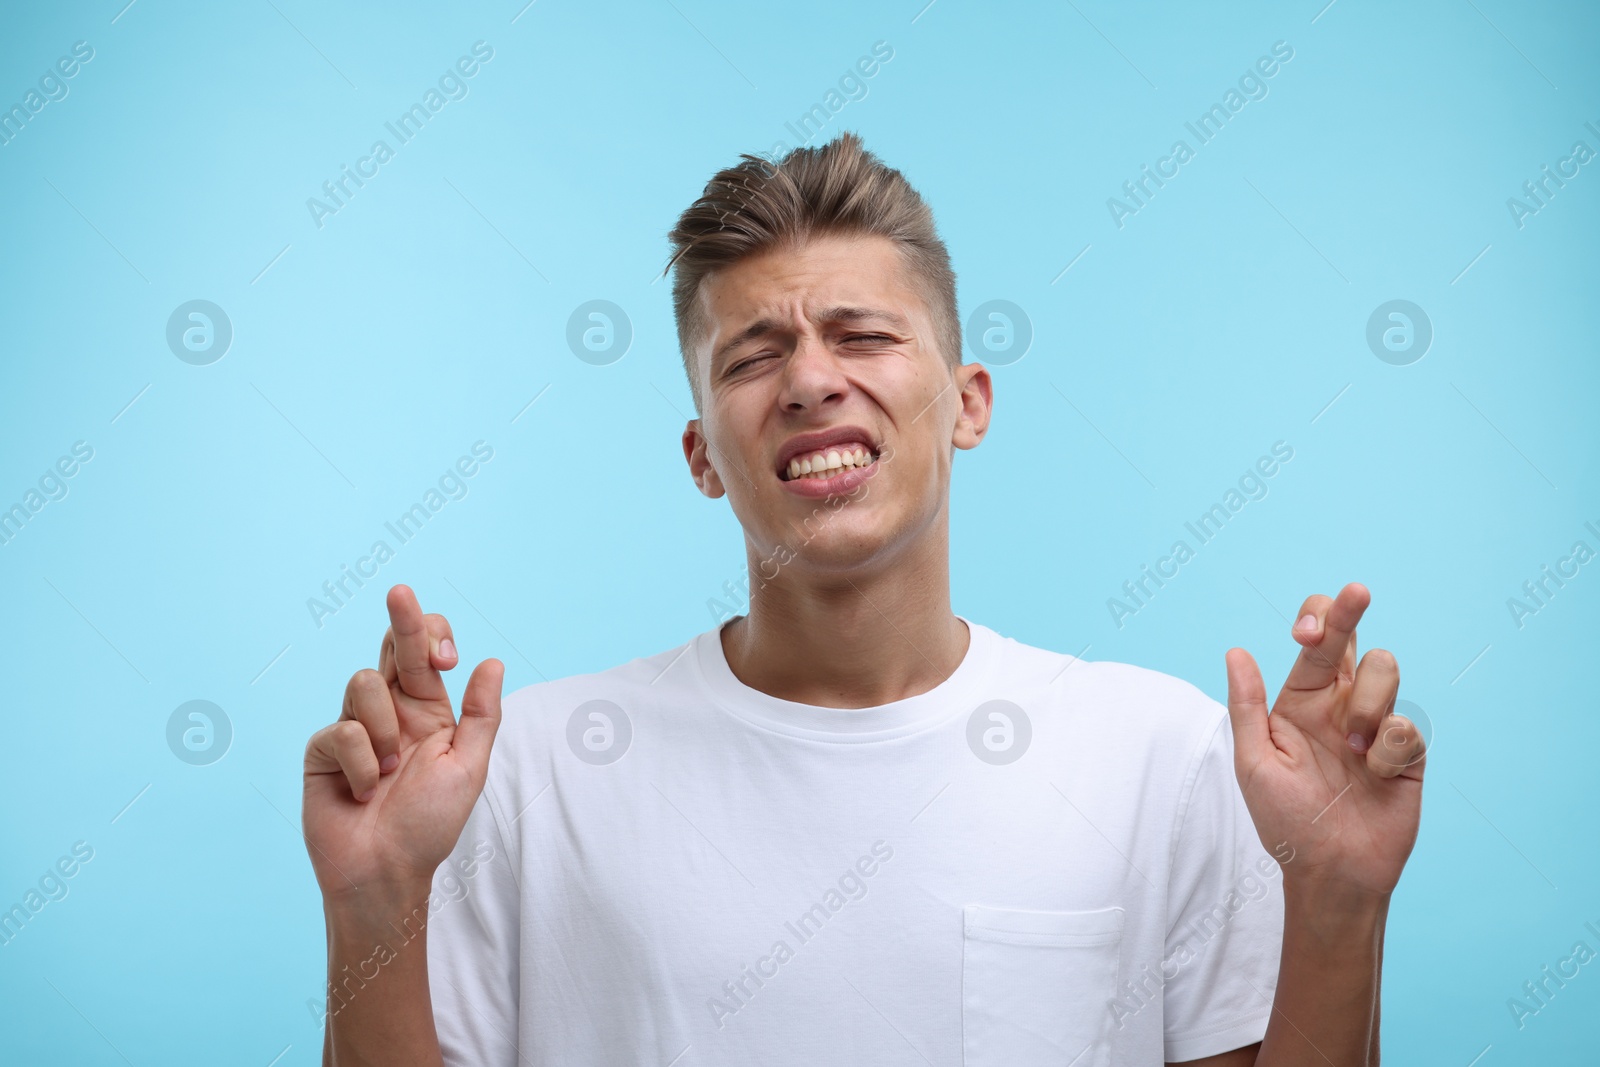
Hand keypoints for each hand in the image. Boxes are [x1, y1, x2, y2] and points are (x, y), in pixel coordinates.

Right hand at [301, 584, 503, 900]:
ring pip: (365, 683)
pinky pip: (341, 730)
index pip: (428, 654)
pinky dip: (361, 764)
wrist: (385, 872)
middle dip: (401, 617)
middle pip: (394, 647)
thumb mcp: (468, 768)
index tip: (448, 656)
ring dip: (385, 732)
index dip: (433, 638)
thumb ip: (481, 715)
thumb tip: (493, 662)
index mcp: (429, 711)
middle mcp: (391, 711)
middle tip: (400, 591)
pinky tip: (364, 791)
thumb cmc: (429, 825)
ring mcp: (354, 726)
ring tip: (390, 773)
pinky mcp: (323, 749)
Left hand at [1224, 582, 1424, 898]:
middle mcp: (1339, 703)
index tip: (1305, 633)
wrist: (1333, 871)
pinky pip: (1406, 724)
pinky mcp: (1406, 750)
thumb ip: (1247, 706)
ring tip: (1351, 747)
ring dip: (1365, 703)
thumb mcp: (1254, 763)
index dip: (1315, 621)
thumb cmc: (1285, 821)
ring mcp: (1375, 723)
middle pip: (1353, 637)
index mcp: (1300, 700)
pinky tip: (1374, 777)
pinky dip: (1388, 749)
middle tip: (1357, 591)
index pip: (1313, 642)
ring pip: (1384, 668)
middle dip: (1351, 608)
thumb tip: (1235, 651)